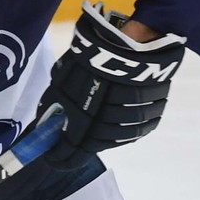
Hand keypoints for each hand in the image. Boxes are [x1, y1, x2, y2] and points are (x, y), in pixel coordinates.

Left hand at [37, 2, 186, 168]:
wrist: (133, 39)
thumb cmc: (93, 57)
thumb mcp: (64, 78)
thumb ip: (55, 103)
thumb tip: (46, 123)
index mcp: (87, 118)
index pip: (72, 152)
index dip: (61, 159)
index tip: (53, 160)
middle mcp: (111, 124)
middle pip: (96, 145)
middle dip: (83, 145)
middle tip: (75, 142)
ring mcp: (134, 120)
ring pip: (119, 137)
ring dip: (108, 134)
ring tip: (101, 125)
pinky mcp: (153, 112)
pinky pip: (140, 128)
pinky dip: (130, 126)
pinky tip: (123, 118)